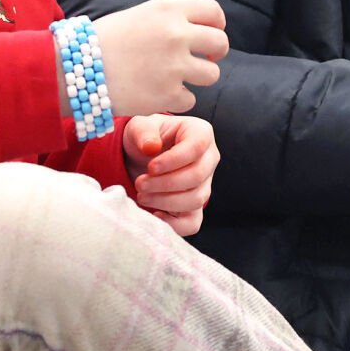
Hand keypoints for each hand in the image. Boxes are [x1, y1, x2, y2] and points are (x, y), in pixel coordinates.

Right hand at [91, 0, 228, 116]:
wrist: (73, 69)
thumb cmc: (105, 41)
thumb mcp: (140, 15)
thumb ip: (171, 19)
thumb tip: (204, 30)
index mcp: (168, 9)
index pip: (214, 12)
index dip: (216, 25)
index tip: (208, 34)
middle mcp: (176, 34)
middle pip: (220, 43)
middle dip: (214, 53)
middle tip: (202, 59)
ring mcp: (174, 66)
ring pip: (211, 75)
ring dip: (197, 78)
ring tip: (175, 78)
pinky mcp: (168, 95)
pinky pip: (190, 100)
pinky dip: (177, 100)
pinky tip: (157, 93)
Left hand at [123, 114, 218, 235]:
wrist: (143, 157)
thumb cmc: (146, 138)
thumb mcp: (140, 126)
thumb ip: (144, 131)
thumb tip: (150, 146)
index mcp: (200, 133)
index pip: (196, 147)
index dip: (173, 160)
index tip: (150, 167)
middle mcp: (209, 159)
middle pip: (197, 176)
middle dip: (165, 184)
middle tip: (140, 184)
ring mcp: (205, 184)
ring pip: (196, 199)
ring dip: (166, 202)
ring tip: (143, 195)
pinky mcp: (196, 206)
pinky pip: (193, 223)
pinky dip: (174, 224)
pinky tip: (155, 214)